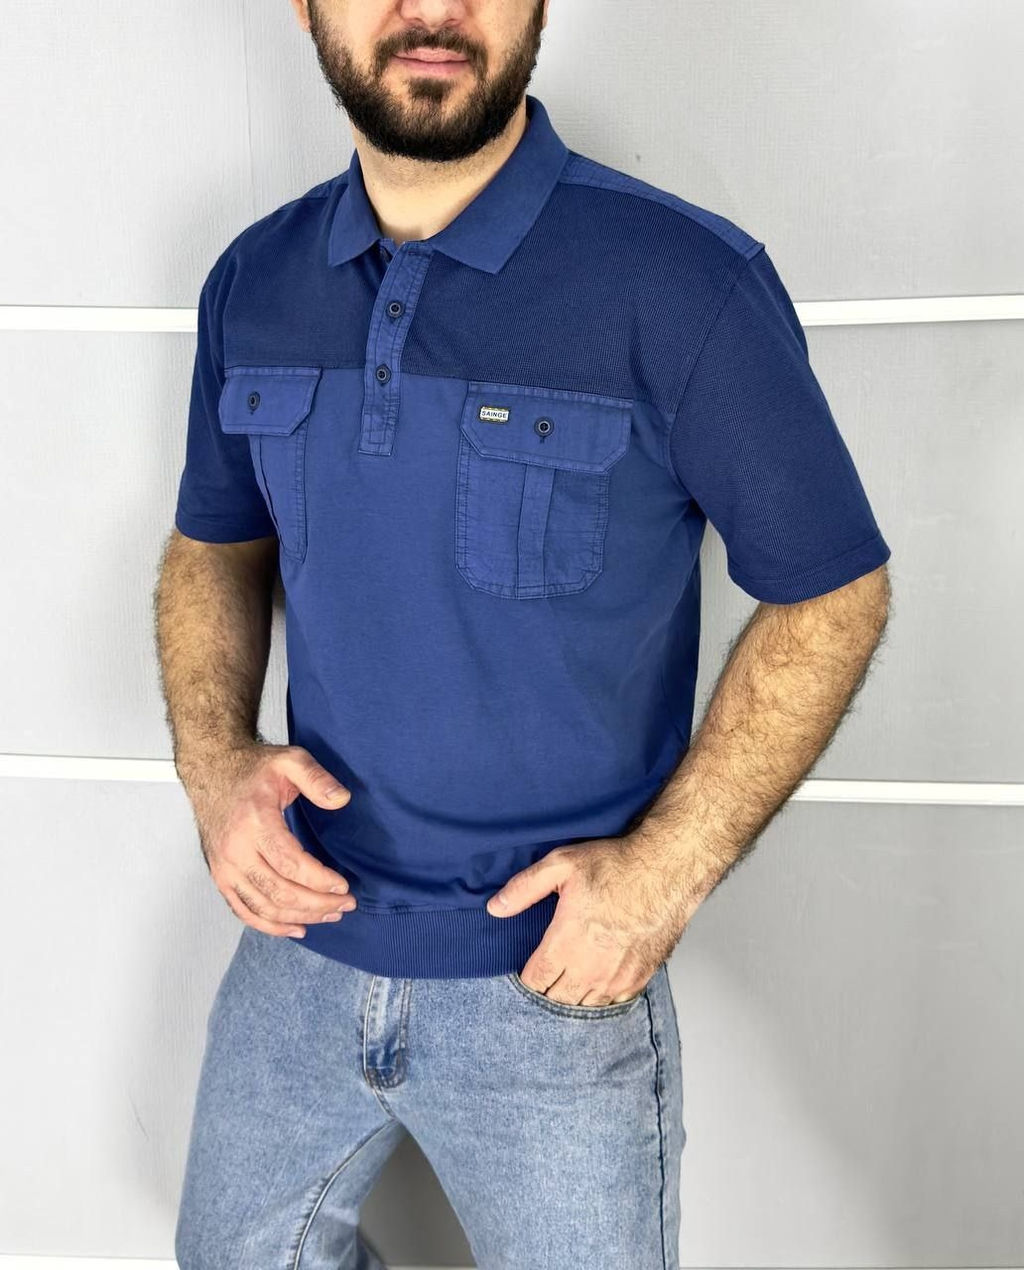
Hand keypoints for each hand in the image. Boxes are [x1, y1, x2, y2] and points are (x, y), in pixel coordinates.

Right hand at [186, 742, 356, 937]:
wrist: (212, 772)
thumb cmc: (251, 770)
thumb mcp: (290, 760)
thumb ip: (317, 778)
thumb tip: (341, 799)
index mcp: (254, 823)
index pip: (291, 864)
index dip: (320, 881)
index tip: (343, 885)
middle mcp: (235, 850)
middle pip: (280, 892)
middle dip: (318, 903)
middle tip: (346, 903)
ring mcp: (224, 868)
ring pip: (265, 907)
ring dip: (301, 917)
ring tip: (330, 914)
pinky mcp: (221, 877)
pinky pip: (245, 911)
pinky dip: (271, 926)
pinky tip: (296, 927)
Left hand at [485, 832, 723, 1005]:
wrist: (666, 871)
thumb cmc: (615, 865)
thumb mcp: (561, 864)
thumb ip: (524, 888)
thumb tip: (494, 908)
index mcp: (565, 945)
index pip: (534, 982)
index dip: (526, 979)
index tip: (526, 970)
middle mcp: (589, 969)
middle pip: (556, 1000)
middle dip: (546, 991)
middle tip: (544, 976)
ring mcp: (616, 978)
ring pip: (583, 1006)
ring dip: (572, 997)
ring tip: (567, 982)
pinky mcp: (639, 978)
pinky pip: (611, 1003)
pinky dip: (600, 998)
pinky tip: (595, 983)